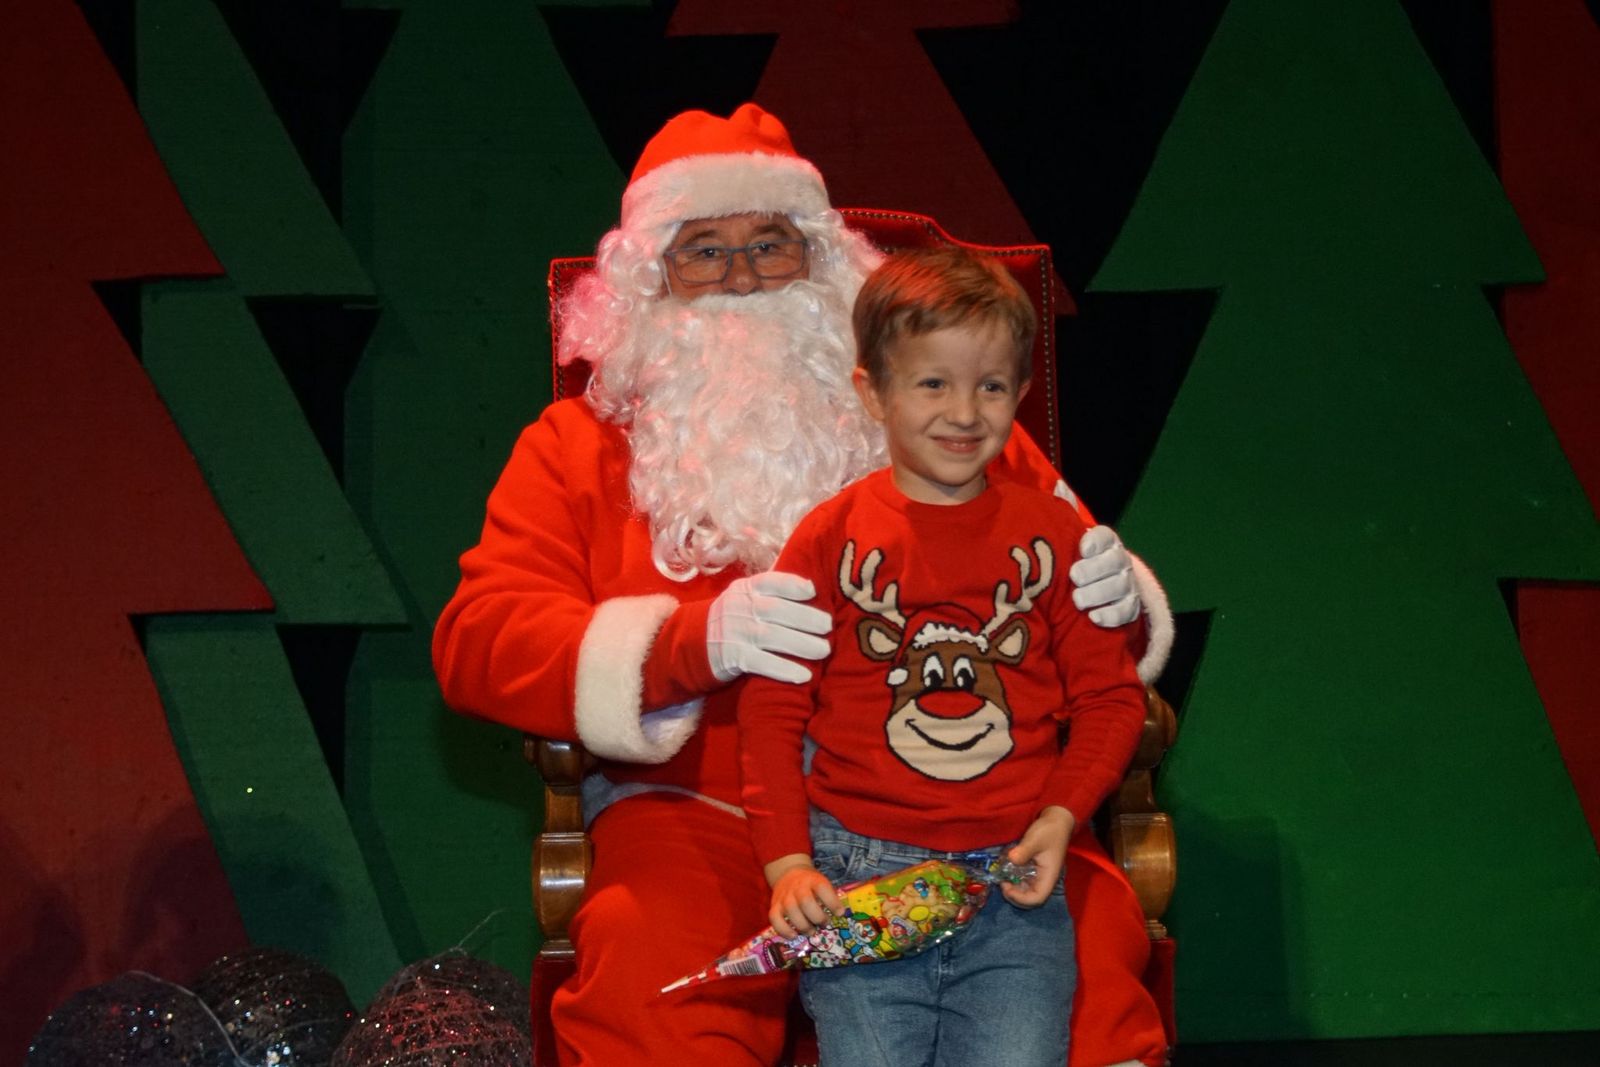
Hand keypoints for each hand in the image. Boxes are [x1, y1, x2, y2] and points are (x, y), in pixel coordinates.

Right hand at [706, 571, 831, 683]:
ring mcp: (734, 632)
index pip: (770, 581)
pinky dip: (783, 669)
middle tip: (828, 626)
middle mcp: (739, 607)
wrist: (694, 644)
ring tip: (824, 650)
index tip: (812, 590)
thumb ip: (772, 590)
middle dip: (805, 617)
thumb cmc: (734, 618)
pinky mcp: (732, 657)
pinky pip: (761, 662)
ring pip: (771, 636)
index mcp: (745, 588)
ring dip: (801, 644)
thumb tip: (812, 583)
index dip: (791, 584)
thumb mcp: (745, 597)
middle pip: (776, 610)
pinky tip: (803, 675)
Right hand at [764, 854, 840, 936]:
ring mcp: (784, 897)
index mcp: (813, 880)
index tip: (840, 913)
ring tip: (812, 931)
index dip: (832, 902)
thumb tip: (838, 915)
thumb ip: (829, 897)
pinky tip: (794, 935)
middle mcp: (797, 887)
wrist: (789, 873)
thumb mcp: (822, 883)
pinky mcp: (775, 906)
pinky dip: (784, 930)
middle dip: (818, 917)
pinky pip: (775, 919)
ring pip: (791, 912)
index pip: (822, 888)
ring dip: (804, 926)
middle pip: (806, 902)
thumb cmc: (810, 884)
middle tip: (824, 923)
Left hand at [1002, 806, 1074, 907]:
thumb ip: (1023, 851)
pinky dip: (1014, 880)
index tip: (1006, 886)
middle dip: (1015, 895)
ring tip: (1002, 878)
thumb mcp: (1035, 839)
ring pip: (1027, 890)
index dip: (1021, 898)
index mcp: (1049, 876)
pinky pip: (1024, 881)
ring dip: (1014, 888)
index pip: (1037, 898)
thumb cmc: (1049, 831)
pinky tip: (1006, 871)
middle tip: (1002, 883)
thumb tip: (1011, 860)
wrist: (1057, 821)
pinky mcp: (1035, 869)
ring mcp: (1040, 875)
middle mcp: (1045, 879)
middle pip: (1031, 898)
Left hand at [1069, 525, 1140, 627]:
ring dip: (1098, 593)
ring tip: (1078, 600)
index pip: (1105, 536)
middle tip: (1074, 576)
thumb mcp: (1068, 547)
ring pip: (1120, 586)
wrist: (1093, 591)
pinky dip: (1111, 615)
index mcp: (1105, 542)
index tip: (1082, 549)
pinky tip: (1093, 617)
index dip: (1095, 541)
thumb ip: (1063, 524)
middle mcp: (1119, 560)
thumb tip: (1058, 493)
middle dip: (1094, 568)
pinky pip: (1126, 611)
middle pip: (1114, 560)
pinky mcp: (1129, 607)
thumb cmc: (1074, 565)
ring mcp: (1127, 584)